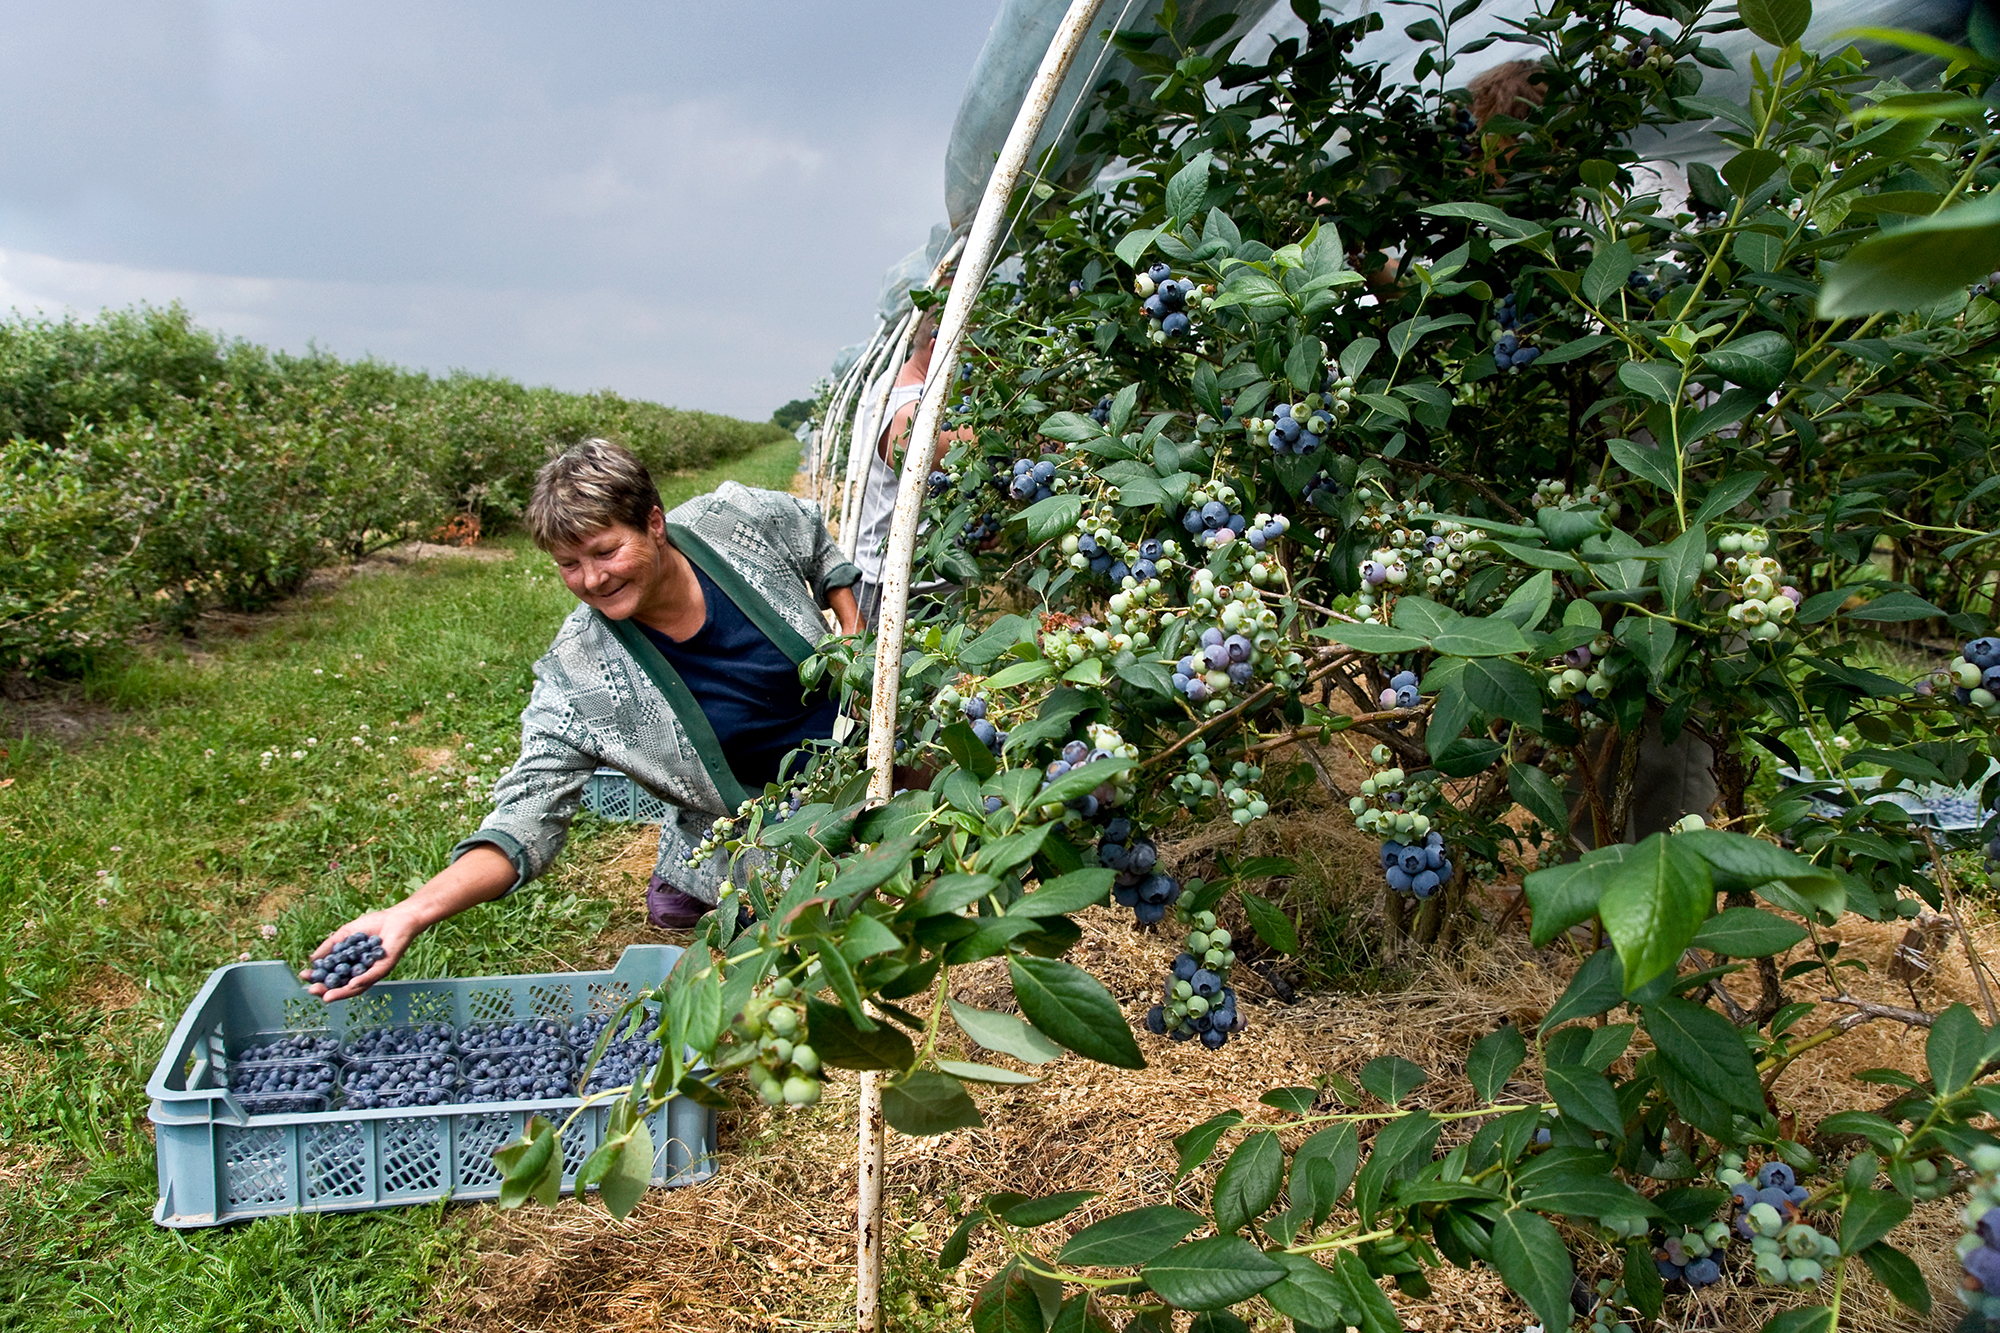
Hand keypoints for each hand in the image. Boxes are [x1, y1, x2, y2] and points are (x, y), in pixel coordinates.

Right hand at [300, 903, 421, 1001]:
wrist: (398, 917)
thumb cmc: (373, 925)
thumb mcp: (346, 934)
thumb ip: (330, 946)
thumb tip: (312, 960)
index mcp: (351, 966)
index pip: (332, 976)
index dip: (318, 978)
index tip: (303, 977)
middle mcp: (362, 973)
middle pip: (342, 986)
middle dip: (326, 990)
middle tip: (312, 991)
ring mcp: (373, 972)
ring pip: (356, 987)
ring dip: (341, 992)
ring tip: (327, 996)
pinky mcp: (385, 967)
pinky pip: (373, 976)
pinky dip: (362, 980)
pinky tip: (351, 984)